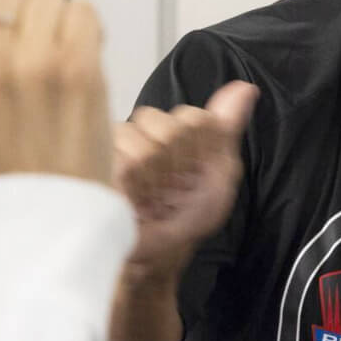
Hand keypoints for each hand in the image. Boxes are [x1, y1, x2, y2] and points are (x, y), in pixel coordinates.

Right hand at [115, 81, 258, 270]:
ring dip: (155, 183)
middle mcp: (143, 127)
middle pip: (169, 126)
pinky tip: (134, 202)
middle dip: (178, 167)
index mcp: (175, 125)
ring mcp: (114, 142)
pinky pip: (124, 164)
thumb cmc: (186, 216)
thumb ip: (225, 130)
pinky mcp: (94, 162)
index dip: (200, 152)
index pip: (196, 117)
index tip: (196, 176)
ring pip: (143, 145)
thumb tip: (246, 88)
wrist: (155, 252)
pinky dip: (137, 190)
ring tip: (151, 199)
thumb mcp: (218, 175)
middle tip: (171, 191)